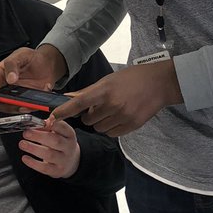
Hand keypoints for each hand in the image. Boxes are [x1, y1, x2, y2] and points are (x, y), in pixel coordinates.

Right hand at [0, 44, 67, 105]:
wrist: (47, 64)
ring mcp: (12, 97)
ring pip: (8, 109)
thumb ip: (13, 64)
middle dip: (4, 106)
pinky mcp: (23, 102)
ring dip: (18, 109)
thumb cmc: (31, 57)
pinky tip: (36, 104)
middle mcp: (2, 88)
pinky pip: (22, 110)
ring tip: (28, 105)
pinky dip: (29, 109)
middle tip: (17, 103)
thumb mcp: (21, 55)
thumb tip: (10, 79)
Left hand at [18, 118, 80, 178]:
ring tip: (22, 144)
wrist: (70, 162)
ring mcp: (64, 160)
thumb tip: (35, 125)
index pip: (62, 127)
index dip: (51, 124)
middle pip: (55, 141)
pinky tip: (25, 158)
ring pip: (49, 155)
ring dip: (34, 148)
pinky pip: (45, 168)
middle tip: (26, 133)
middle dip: (39, 136)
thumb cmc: (60, 144)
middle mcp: (69, 147)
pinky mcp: (57, 171)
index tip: (39, 122)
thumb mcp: (58, 133)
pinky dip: (33, 163)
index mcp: (69, 135)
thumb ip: (47, 127)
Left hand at [50, 60, 182, 136]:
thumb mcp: (109, 80)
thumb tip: (69, 97)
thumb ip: (89, 92)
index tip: (52, 117)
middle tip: (99, 107)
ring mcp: (123, 116)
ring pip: (100, 128)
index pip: (78, 103)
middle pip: (89, 120)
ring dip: (101, 122)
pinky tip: (119, 117)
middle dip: (90, 116)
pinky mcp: (132, 125)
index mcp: (105, 90)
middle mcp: (113, 105)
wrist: (159, 84)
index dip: (64, 111)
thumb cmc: (132, 78)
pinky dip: (111, 128)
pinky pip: (112, 133)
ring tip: (111, 111)